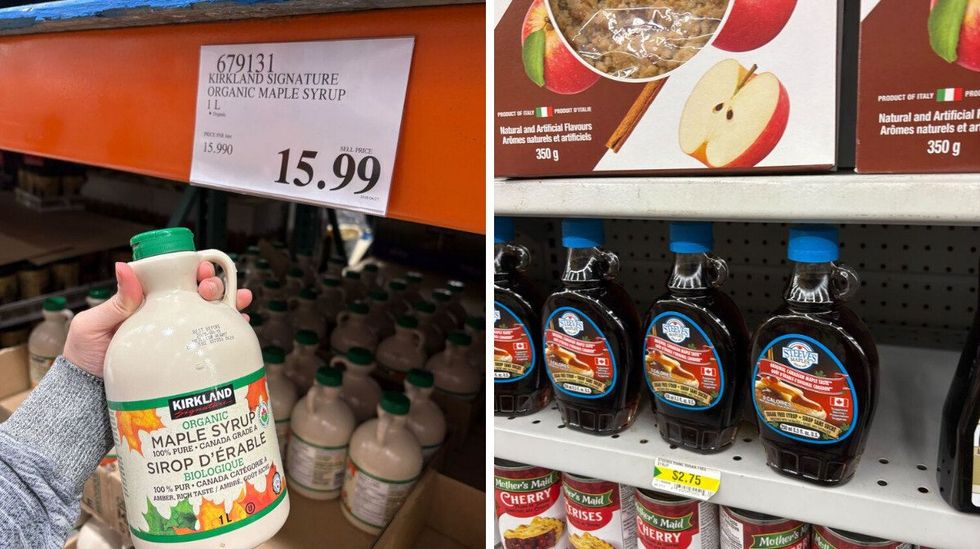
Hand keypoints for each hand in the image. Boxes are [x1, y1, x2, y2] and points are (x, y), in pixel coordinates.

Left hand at [64, 261, 252, 377]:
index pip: (174, 278)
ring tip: (239, 300)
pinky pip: (212, 340)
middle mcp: (165, 316)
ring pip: (210, 313)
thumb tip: (124, 267)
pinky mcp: (185, 358)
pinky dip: (230, 330)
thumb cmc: (85, 358)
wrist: (90, 397)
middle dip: (214, 283)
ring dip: (229, 302)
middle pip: (198, 292)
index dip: (193, 269)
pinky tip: (240, 325)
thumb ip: (114, 301)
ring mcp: (177, 337)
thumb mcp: (92, 326)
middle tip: (213, 288)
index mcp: (146, 302)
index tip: (201, 268)